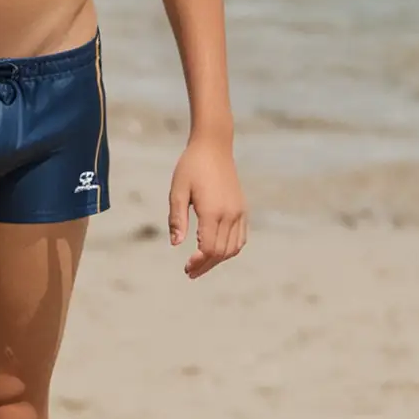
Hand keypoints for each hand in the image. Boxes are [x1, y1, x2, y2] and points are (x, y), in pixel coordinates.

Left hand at [168, 135, 247, 279]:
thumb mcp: (177, 190)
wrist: (213, 147)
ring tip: (201, 265)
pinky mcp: (242, 208)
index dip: (198, 262)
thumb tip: (176, 244)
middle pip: (221, 252)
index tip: (186, 267)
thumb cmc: (191, 167)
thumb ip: (177, 218)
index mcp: (213, 211)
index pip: (209, 249)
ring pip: (234, 248)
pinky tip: (216, 252)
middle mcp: (230, 214)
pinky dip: (230, 250)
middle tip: (189, 272)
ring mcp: (239, 212)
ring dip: (218, 260)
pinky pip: (241, 237)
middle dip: (206, 266)